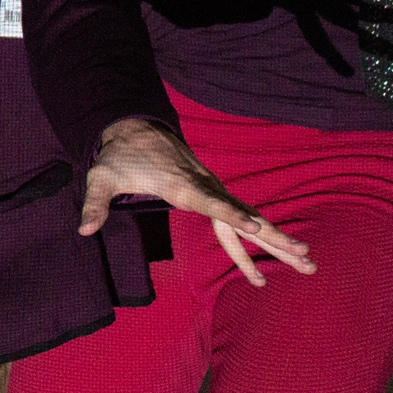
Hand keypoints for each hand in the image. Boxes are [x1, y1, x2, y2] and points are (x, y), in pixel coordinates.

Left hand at [81, 117, 313, 287]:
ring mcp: (213, 189)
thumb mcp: (101, 176)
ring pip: (250, 219)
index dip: (234, 216)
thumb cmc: (119, 155)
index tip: (258, 228)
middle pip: (245, 217)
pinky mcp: (213, 192)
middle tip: (307, 260)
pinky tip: (281, 250)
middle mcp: (205, 187)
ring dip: (278, 241)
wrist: (136, 128)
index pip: (213, 204)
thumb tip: (83, 231)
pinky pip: (241, 216)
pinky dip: (262, 233)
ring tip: (308, 263)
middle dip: (275, 240)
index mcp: (182, 186)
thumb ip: (95, 203)